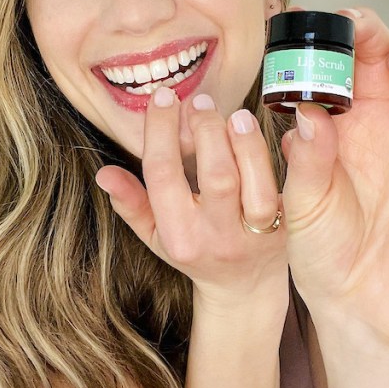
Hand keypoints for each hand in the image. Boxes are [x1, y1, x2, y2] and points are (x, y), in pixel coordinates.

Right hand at [94, 87, 287, 303]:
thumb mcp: (156, 235)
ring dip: (244, 143)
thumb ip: (130, 203)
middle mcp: (215, 236)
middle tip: (200, 102)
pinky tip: (263, 133)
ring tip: (235, 115)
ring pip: (254, 185)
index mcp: (178, 235)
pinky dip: (275, 159)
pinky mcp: (284, 230)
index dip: (161, 131)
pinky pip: (284, 191)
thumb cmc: (195, 251)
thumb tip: (104, 174)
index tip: (162, 98)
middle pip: (215, 176)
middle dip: (206, 130)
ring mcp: (252, 235)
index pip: (163, 175)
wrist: (243, 289)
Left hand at [280, 7, 388, 347]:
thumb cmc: (323, 252)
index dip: (325, 39)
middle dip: (372, 31)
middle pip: (383, 55)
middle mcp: (378, 122)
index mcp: (336, 124)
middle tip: (357, 28)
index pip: (335, 65)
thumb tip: (308, 112)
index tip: (307, 19)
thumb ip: (307, 161)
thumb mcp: (302, 207)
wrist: (361, 303)